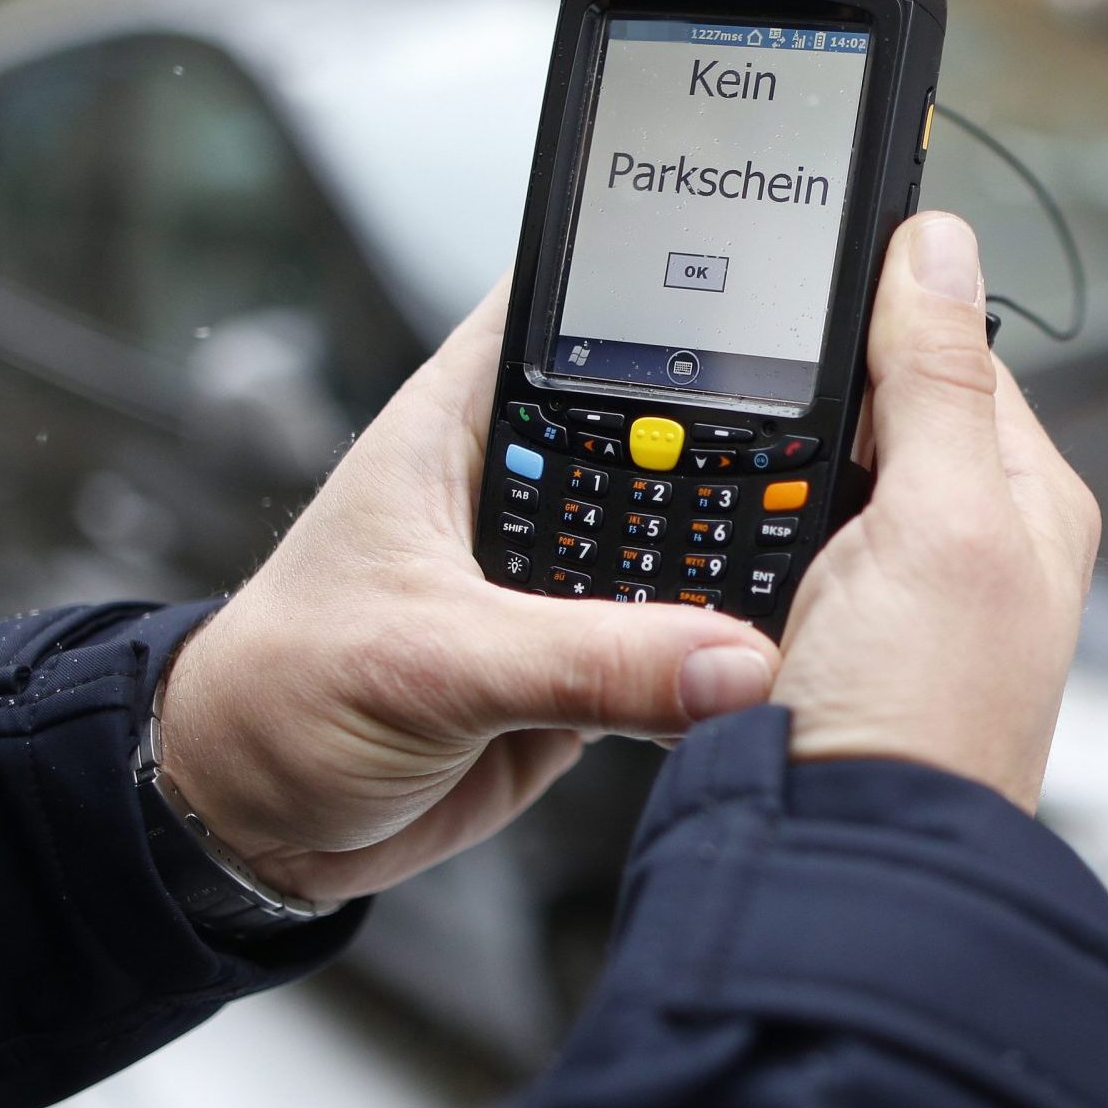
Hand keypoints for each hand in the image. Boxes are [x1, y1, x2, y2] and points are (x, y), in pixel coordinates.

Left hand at [156, 283, 781, 902]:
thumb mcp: (429, 661)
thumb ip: (581, 660)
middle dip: (754, 438)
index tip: (782, 285)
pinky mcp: (591, 656)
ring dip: (745, 558)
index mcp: (469, 423)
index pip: (587, 309)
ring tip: (837, 555)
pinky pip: (688, 644)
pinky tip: (783, 652)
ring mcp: (565, 574)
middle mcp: (529, 484)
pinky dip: (730, 657)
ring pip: (690, 536)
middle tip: (851, 446)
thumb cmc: (278, 695)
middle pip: (671, 427)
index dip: (677, 284)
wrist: (257, 822)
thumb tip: (726, 662)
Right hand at [776, 213, 1100, 811]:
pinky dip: (748, 522)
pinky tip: (720, 528)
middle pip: (883, 410)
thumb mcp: (938, 520)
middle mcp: (975, 546)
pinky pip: (781, 543)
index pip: (958, 352)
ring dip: (776, 458)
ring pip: (824, 474)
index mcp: (1030, 503)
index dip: (883, 311)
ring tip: (730, 455)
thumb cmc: (921, 719)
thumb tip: (937, 245)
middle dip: (816, 391)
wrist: (843, 865)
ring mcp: (899, 597)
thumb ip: (935, 379)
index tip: (804, 275)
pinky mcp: (830, 639)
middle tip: (747, 372)